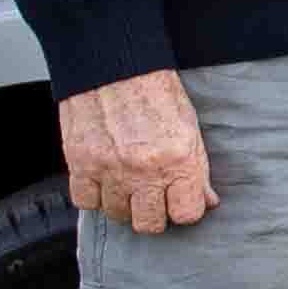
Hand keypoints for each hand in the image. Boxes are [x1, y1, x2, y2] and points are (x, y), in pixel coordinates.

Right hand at [59, 70, 213, 234]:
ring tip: (128, 184)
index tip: (180, 201)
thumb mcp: (190, 129)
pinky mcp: (80, 163)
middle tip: (153, 197)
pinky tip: (104, 180)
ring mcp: (109, 169)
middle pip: (149, 224)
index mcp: (177, 161)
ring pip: (117, 215)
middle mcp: (143, 170)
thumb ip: (198, 169)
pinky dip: (94, 196)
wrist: (115, 65)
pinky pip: (85, 201)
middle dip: (154, 214)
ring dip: (124, 204)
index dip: (184, 210)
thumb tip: (207, 201)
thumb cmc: (155, 92)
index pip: (186, 215)